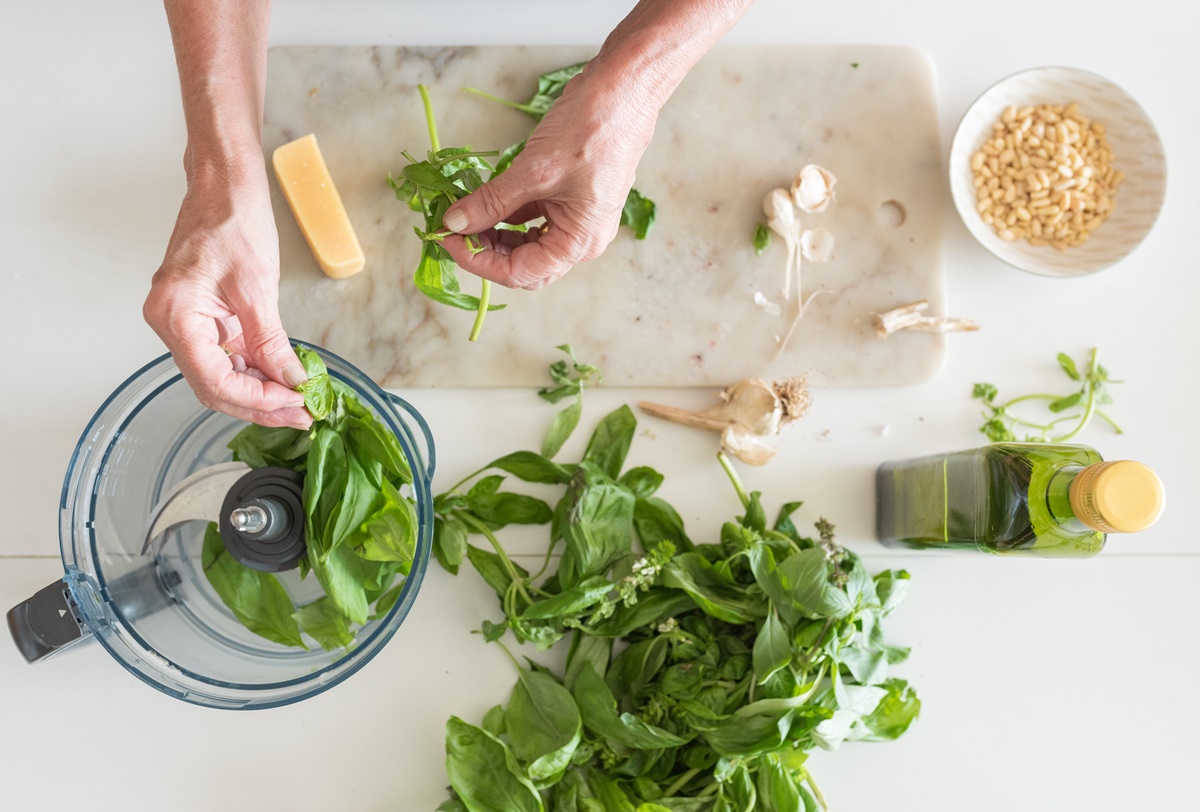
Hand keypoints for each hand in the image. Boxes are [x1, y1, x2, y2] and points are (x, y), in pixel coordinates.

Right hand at [144, 168, 311, 428]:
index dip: (255, 401)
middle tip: (301, 414)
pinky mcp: (205, 319)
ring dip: (260, 392)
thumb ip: (270, 341)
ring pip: (221, 376)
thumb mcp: (256, 286)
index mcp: (174, 315)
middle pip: (214, 385)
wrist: (224, 185)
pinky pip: (228, 357)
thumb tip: (291, 380)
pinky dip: (256, 371)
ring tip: (299, 402)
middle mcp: (172, 324)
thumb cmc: (232, 219)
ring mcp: (187, 323)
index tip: (293, 405)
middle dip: (259, 404)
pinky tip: (284, 380)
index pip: (213, 380)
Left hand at [439, 67, 657, 289]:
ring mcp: (577, 219)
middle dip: (485, 251)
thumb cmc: (591, 130)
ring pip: (526, 243)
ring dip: (493, 233)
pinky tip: (484, 201)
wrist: (625, 90)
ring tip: (463, 215)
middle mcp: (581, 239)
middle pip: (524, 264)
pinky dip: (506, 214)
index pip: (519, 272)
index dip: (477, 260)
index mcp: (579, 242)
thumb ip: (492, 202)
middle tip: (451, 230)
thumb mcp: (534, 170)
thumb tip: (455, 223)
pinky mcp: (571, 199)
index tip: (446, 239)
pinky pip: (533, 219)